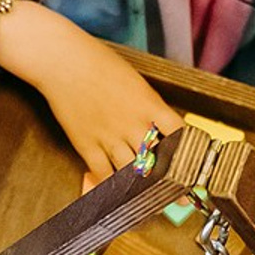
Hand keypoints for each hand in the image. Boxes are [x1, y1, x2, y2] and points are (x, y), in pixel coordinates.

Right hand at [23, 18, 183, 178]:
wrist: (64, 62)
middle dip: (165, 179)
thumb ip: (149, 105)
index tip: (191, 164)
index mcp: (149, 105)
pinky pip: (103, 174)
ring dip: (139, 184)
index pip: (178, 135)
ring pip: (131, 173)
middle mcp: (133, 124)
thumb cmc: (98, 63)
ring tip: (145, 193)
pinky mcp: (87, 145)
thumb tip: (160, 126)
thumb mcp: (135, 81)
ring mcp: (110, 137)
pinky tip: (116, 188)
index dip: (187, 152)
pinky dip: (111, 185)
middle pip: (157, 161)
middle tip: (172, 193)